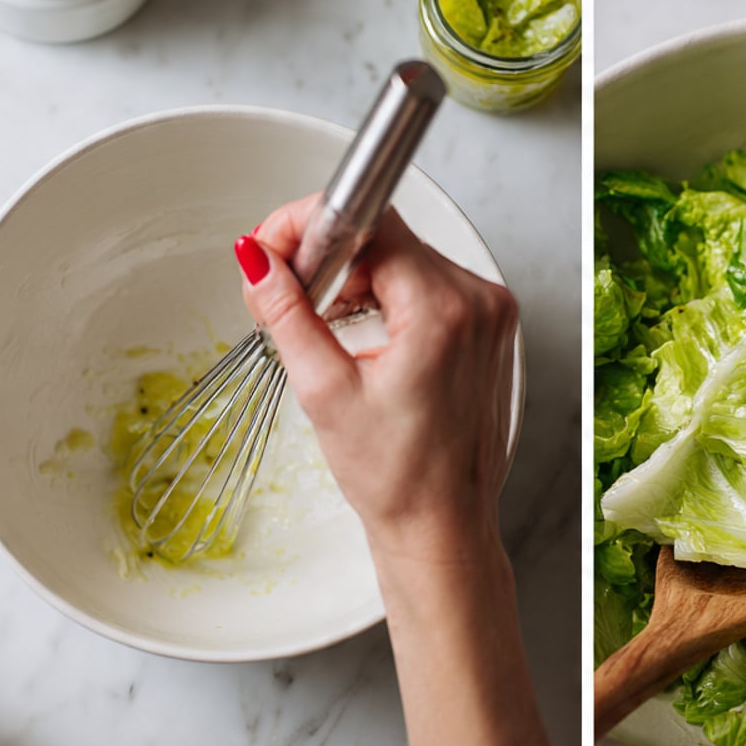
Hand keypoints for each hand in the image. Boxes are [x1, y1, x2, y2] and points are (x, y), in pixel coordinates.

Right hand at [235, 197, 563, 745]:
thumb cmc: (397, 476)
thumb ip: (287, 312)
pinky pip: (428, 287)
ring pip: (406, 260)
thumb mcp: (324, 390)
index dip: (312, 226)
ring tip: (327, 331)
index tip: (275, 250)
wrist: (442, 525)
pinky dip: (389, 299)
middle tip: (288, 299)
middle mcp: (479, 301)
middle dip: (330, 261)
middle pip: (388, 239)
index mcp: (444, 310)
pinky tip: (365, 338)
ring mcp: (490, 314)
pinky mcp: (489, 328)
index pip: (371, 220)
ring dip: (357, 282)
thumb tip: (255, 258)